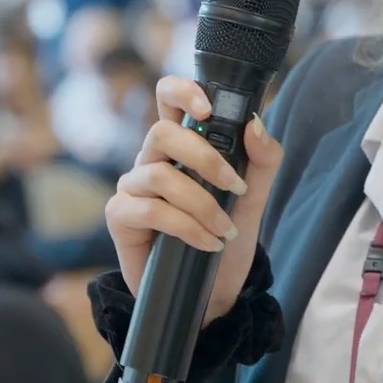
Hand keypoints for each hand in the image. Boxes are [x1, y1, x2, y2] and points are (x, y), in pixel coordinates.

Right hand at [106, 77, 283, 323]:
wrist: (212, 291)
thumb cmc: (226, 237)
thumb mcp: (253, 197)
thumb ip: (261, 159)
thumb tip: (254, 123)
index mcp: (181, 145)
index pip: (169, 98)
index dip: (182, 91)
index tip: (209, 108)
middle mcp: (152, 160)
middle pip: (161, 132)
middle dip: (203, 157)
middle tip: (233, 185)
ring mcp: (133, 187)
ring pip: (159, 175)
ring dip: (201, 204)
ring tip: (224, 229)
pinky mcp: (120, 216)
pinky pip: (149, 210)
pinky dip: (186, 227)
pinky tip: (208, 243)